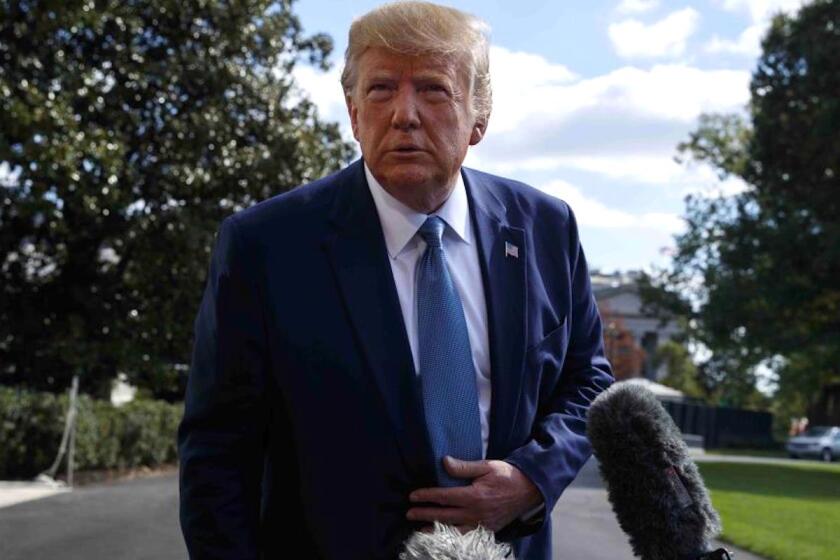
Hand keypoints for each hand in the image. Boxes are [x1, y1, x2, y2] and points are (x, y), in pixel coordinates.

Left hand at [406, 455, 541, 533]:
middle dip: (425, 514)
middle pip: (444, 516)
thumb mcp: (486, 466)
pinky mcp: (487, 530)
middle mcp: (476, 513)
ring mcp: (481, 524)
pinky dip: (452, 538)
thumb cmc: (507, 475)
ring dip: (435, 530)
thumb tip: (444, 463)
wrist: (530, 490)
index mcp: (474, 496)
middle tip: (409, 513)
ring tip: (420, 531)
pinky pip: (466, 537)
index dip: (427, 496)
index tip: (413, 496)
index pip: (444, 497)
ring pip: (453, 530)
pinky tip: (443, 536)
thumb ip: (464, 467)